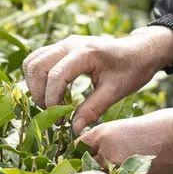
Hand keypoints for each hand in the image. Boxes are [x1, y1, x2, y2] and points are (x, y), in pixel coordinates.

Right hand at [22, 26, 172, 133]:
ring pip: (32, 61)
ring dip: (35, 84)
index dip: (52, 99)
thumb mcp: (115, 92)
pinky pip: (38, 59)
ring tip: (50, 103)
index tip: (59, 118)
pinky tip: (53, 92)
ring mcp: (64, 43)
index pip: (56, 75)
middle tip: (51, 112)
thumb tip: (73, 129)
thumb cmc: (132, 69)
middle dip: (39, 92)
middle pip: (36, 66)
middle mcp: (70, 43)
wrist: (140, 50)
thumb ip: (93, 109)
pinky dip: (38, 77)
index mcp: (85, 52)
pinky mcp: (62, 47)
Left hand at [78, 107, 172, 173]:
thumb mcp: (127, 127)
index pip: (77, 149)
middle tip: (99, 170)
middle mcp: (106, 155)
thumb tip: (94, 158)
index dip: (78, 155)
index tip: (81, 159)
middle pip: (86, 170)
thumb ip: (108, 143)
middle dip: (91, 171)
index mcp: (103, 135)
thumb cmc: (162, 126)